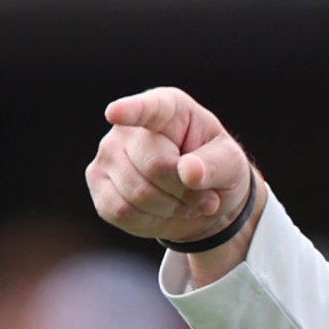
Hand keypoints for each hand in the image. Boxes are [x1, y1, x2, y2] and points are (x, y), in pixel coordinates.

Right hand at [86, 87, 257, 276]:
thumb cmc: (215, 168)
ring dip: (171, 208)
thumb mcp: (231, 164)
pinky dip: (149, 220)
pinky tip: (163, 210)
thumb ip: (214, 165)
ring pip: (137, 193)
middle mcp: (128, 127)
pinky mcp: (98, 183)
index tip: (116, 113)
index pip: (147, 108)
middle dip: (184, 190)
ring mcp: (107, 153)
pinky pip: (120, 211)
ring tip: (187, 201)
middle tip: (204, 195)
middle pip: (154, 166)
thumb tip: (189, 171)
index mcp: (167, 108)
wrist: (200, 199)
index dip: (130, 110)